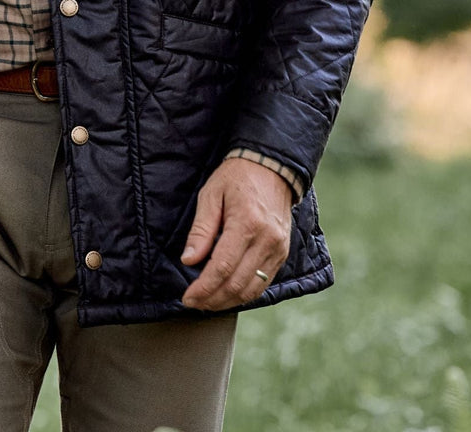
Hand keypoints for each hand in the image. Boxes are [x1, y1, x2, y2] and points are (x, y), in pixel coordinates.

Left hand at [179, 157, 292, 310]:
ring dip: (228, 302)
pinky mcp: (282, 253)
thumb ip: (201, 229)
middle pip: (238, 284)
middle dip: (213, 299)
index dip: (204, 288)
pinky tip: (227, 293)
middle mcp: (267, 241)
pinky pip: (264, 282)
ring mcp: (278, 249)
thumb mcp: (211, 195)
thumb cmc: (236, 178)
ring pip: (252, 289)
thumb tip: (189, 260)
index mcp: (247, 224)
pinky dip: (244, 293)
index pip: (223, 267)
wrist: (271, 167)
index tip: (187, 297)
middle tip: (193, 302)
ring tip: (207, 302)